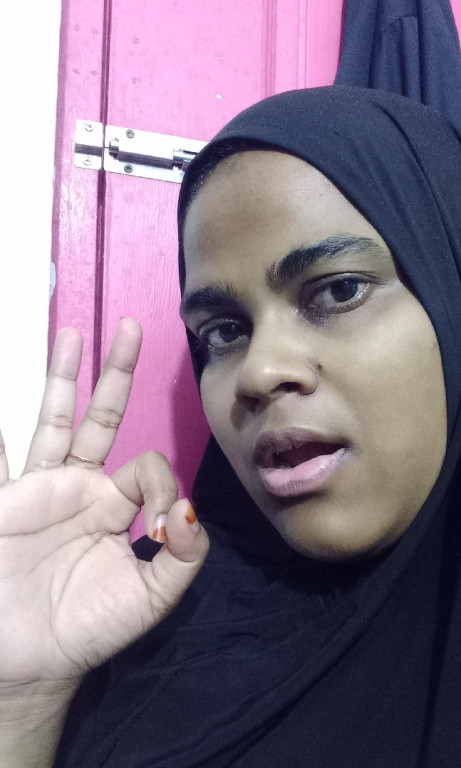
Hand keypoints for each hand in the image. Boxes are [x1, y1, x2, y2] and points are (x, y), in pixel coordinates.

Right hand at [0, 319, 208, 689]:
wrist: (29, 661)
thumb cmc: (89, 629)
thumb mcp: (151, 599)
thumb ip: (184, 558)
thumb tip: (191, 510)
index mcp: (117, 504)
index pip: (149, 467)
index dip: (164, 489)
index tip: (163, 531)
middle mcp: (81, 486)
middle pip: (102, 417)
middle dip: (116, 374)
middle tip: (132, 329)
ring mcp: (40, 487)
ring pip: (53, 420)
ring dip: (62, 377)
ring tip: (72, 333)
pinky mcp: (5, 499)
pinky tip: (2, 389)